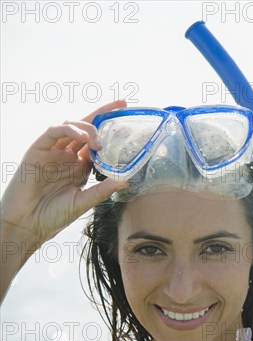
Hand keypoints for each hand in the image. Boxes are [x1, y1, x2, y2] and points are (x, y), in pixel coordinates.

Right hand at [1, 100, 129, 247]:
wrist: (27, 225)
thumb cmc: (53, 216)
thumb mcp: (84, 201)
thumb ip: (104, 189)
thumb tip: (127, 180)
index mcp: (79, 166)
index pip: (97, 142)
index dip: (110, 129)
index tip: (126, 116)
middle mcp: (67, 156)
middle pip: (86, 128)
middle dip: (103, 114)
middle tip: (121, 105)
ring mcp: (52, 152)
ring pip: (71, 127)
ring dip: (87, 127)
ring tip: (99, 141)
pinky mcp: (37, 151)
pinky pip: (53, 133)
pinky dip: (68, 130)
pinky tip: (82, 137)